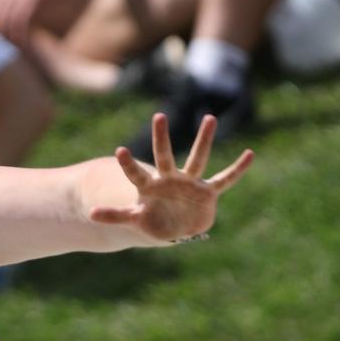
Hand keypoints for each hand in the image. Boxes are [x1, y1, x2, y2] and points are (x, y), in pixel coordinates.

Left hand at [95, 113, 252, 244]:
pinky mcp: (207, 193)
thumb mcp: (134, 218)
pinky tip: (250, 154)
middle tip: (158, 116)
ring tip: (210, 118)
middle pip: (164, 157)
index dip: (128, 165)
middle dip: (160, 139)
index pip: (136, 174)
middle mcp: (170, 180)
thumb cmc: (154, 218)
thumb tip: (89, 213)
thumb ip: (115, 215)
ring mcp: (189, 184)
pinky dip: (237, 170)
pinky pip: (225, 180)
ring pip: (197, 159)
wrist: (176, 224)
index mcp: (150, 187)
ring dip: (204, 140)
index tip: (120, 150)